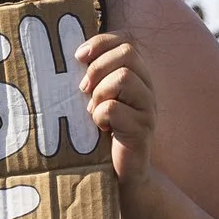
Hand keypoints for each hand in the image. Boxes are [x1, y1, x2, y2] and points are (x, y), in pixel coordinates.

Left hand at [79, 33, 156, 184]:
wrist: (121, 177)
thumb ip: (92, 79)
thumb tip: (71, 56)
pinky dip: (99, 116)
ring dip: (99, 93)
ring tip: (93, 112)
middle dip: (98, 67)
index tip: (78, 57)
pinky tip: (99, 129)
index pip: (125, 41)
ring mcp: (147, 109)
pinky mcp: (141, 130)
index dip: (101, 43)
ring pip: (123, 78)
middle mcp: (147, 89)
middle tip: (83, 90)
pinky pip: (113, 108)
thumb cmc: (102, 136)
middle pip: (127, 53)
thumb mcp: (96, 101)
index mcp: (137, 76)